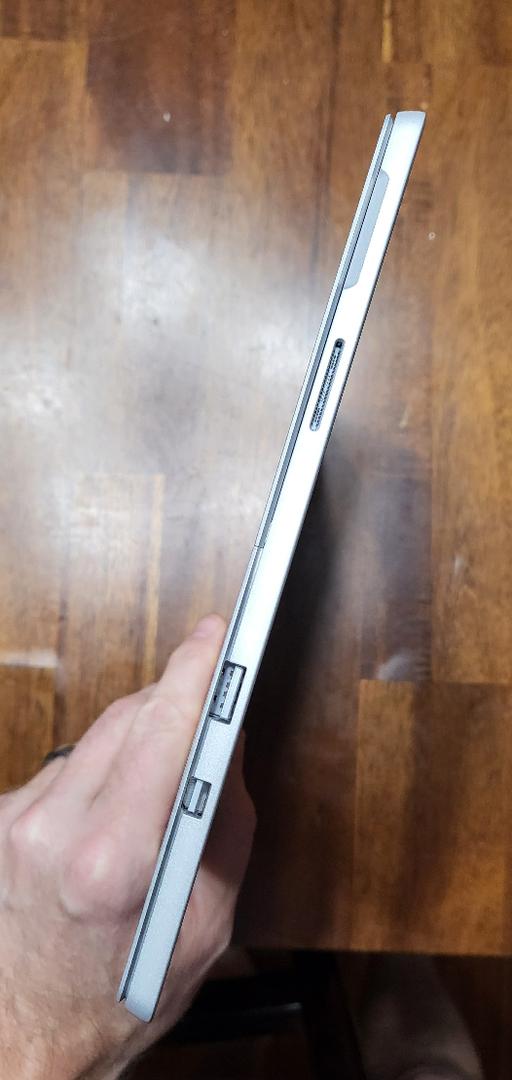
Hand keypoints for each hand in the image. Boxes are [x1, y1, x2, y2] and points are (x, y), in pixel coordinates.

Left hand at [0, 615, 254, 1078]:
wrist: (32, 1032)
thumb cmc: (123, 989)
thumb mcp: (208, 923)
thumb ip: (225, 822)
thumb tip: (227, 745)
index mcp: (113, 862)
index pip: (163, 731)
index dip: (197, 673)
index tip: (219, 636)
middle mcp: (54, 831)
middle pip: (131, 719)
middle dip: (177, 703)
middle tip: (211, 705)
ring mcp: (19, 820)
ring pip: (99, 734)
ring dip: (139, 738)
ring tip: (160, 786)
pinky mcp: (4, 815)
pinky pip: (70, 760)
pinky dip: (103, 768)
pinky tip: (114, 809)